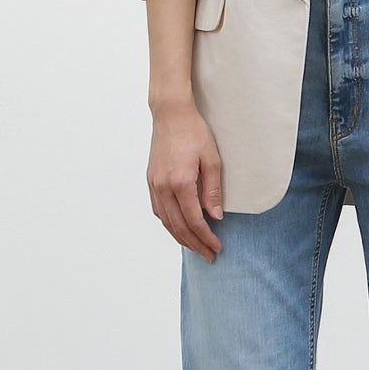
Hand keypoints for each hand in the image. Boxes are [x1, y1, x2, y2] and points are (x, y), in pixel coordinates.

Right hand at [147, 100, 223, 259]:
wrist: (171, 114)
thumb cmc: (194, 132)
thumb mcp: (212, 159)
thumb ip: (213, 190)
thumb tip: (215, 216)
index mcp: (180, 182)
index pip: (194, 220)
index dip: (206, 237)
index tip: (217, 247)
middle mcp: (163, 187)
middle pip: (179, 226)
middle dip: (195, 244)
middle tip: (209, 255)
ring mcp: (154, 184)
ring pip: (166, 221)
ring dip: (181, 238)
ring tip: (196, 247)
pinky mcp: (151, 181)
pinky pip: (158, 210)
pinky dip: (169, 223)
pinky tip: (179, 228)